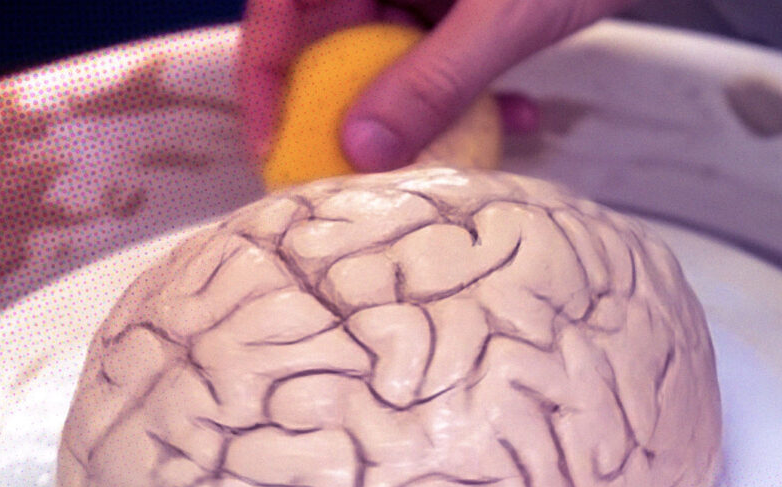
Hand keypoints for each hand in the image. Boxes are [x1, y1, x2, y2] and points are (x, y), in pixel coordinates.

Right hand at [238, 0, 632, 169]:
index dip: (263, 70)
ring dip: (426, 110)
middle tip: (360, 174)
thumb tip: (364, 148)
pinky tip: (519, 113)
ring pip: (393, 54)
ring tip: (458, 150)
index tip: (269, 138)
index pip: (281, 3)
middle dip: (353, 109)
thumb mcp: (501, 17)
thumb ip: (435, 82)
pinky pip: (445, 52)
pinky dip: (473, 89)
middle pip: (334, 37)